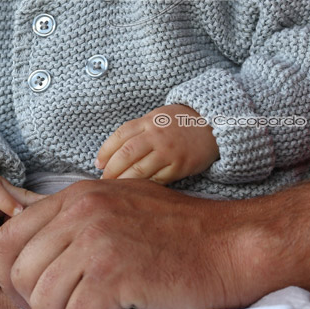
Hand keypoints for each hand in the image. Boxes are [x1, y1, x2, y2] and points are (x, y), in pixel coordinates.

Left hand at [0, 178, 255, 308]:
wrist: (231, 245)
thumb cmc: (179, 235)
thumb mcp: (118, 208)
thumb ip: (76, 223)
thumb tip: (34, 256)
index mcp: (78, 195)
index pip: (9, 236)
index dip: (13, 275)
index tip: (36, 297)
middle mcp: (81, 210)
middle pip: (19, 272)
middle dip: (40, 304)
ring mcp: (96, 238)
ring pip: (44, 300)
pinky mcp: (114, 271)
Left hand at [95, 104, 218, 182]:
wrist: (212, 124)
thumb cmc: (179, 122)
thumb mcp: (157, 117)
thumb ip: (138, 131)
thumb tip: (113, 152)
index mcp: (148, 121)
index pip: (120, 136)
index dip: (106, 151)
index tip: (98, 163)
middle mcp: (156, 135)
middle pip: (126, 154)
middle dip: (111, 170)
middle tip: (104, 180)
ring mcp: (168, 151)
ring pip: (139, 170)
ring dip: (124, 181)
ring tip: (115, 188)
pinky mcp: (179, 166)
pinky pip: (157, 180)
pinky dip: (143, 186)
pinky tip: (136, 191)